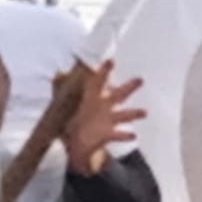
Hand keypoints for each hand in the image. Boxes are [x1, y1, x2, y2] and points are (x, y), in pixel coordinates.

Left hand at [61, 59, 145, 175]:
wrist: (75, 140)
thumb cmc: (71, 116)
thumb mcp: (62, 101)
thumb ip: (60, 87)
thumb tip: (57, 73)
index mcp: (93, 95)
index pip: (99, 80)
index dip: (105, 71)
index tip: (110, 61)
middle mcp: (104, 105)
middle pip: (120, 94)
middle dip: (129, 87)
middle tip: (140, 79)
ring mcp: (109, 120)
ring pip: (125, 115)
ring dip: (134, 113)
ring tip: (144, 112)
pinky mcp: (108, 134)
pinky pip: (119, 135)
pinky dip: (125, 135)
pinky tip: (133, 135)